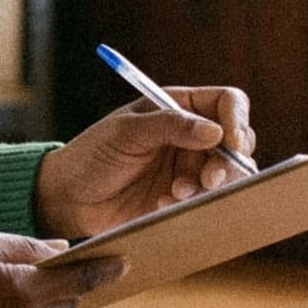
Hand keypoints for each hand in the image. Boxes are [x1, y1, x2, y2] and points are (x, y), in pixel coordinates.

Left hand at [33, 86, 255, 241]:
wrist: (70, 198)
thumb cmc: (91, 155)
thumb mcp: (126, 133)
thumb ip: (169, 126)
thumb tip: (216, 131)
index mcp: (177, 107)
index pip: (227, 102)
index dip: (237, 120)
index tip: (231, 143)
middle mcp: (190, 135)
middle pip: (237, 141)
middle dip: (227, 162)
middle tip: (208, 180)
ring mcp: (189, 167)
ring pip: (228, 174)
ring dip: (208, 186)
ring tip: (175, 193)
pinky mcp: (184, 197)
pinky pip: (208, 200)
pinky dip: (193, 204)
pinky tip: (161, 204)